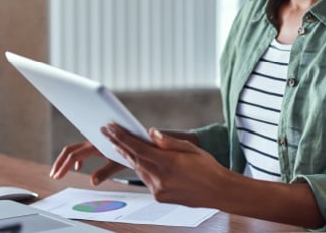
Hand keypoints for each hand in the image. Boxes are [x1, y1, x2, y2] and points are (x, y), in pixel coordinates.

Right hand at [49, 141, 125, 185]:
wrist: (136, 139)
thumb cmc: (130, 150)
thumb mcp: (118, 164)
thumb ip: (104, 172)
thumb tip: (92, 182)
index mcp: (94, 146)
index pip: (74, 156)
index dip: (63, 166)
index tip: (57, 176)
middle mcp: (91, 141)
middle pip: (69, 150)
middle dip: (59, 162)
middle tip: (54, 175)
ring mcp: (92, 141)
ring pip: (74, 149)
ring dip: (65, 160)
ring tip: (60, 171)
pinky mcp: (95, 142)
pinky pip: (81, 149)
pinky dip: (76, 158)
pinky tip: (78, 167)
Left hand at [102, 122, 231, 208]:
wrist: (219, 191)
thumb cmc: (208, 168)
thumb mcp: (189, 148)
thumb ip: (167, 141)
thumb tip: (150, 132)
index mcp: (167, 162)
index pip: (137, 147)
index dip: (121, 136)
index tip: (110, 128)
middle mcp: (160, 178)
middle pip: (133, 158)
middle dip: (119, 144)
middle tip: (106, 133)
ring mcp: (159, 190)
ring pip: (138, 170)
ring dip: (129, 157)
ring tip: (119, 144)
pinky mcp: (159, 197)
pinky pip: (146, 180)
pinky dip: (141, 169)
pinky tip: (139, 162)